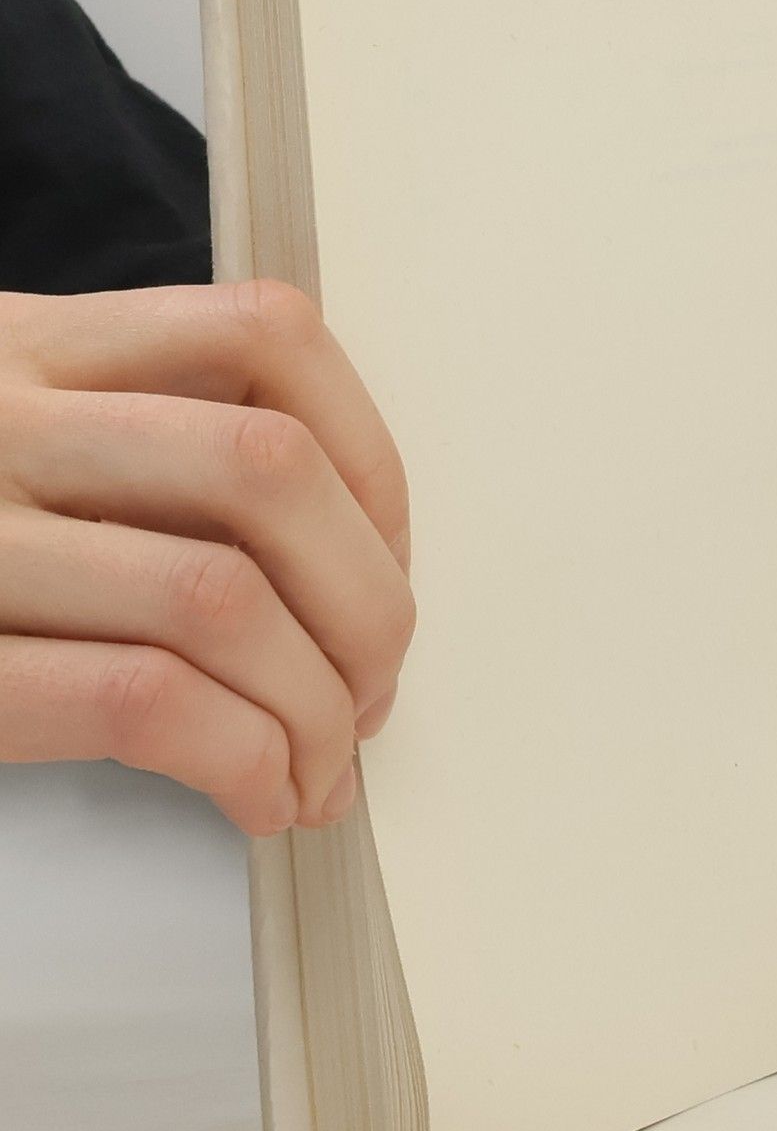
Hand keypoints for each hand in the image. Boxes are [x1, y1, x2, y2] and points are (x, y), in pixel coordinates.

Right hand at [0, 281, 412, 834]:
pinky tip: (262, 794)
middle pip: (269, 473)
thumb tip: (353, 581)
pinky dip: (246, 759)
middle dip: (369, 602)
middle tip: (375, 687)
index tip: (386, 558)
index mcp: (29, 344)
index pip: (267, 336)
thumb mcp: (12, 440)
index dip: (372, 462)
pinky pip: (142, 699)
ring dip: (320, 704)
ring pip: (220, 596)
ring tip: (324, 762)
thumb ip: (148, 457)